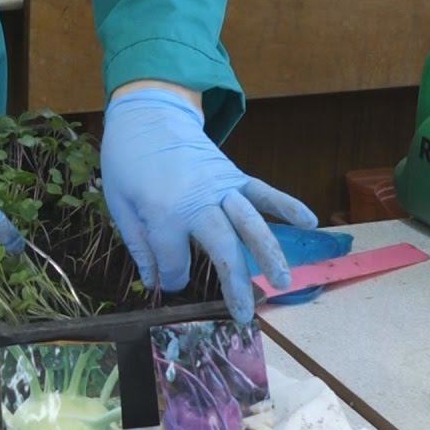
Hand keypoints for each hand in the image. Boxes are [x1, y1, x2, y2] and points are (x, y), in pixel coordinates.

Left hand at [101, 86, 317, 321]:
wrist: (147, 114)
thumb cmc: (127, 162)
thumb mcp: (120, 206)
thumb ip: (140, 245)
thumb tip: (155, 281)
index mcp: (164, 213)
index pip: (175, 261)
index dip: (172, 278)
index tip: (170, 281)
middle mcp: (199, 202)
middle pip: (223, 250)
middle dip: (234, 284)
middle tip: (245, 315)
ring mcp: (221, 187)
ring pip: (251, 224)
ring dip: (270, 254)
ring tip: (283, 282)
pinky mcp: (235, 174)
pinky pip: (264, 191)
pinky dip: (287, 205)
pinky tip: (309, 221)